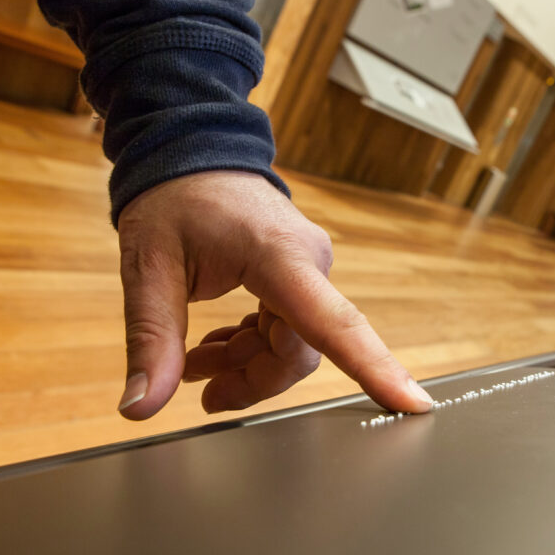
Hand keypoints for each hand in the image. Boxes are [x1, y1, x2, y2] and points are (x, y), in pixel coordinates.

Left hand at [114, 171, 433, 419]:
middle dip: (253, 379)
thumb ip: (152, 340)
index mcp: (281, 257)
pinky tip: (214, 347)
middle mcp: (309, 262)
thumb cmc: (172, 197)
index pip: (336, 326)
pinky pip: (287, 327)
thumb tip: (141, 406)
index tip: (413, 404)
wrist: (188, 148)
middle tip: (204, 394)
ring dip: (246, 363)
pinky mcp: (299, 273)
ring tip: (193, 366)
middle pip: (300, 352)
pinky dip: (250, 344)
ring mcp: (308, 268)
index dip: (376, 370)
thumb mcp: (148, 269)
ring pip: (293, 345)